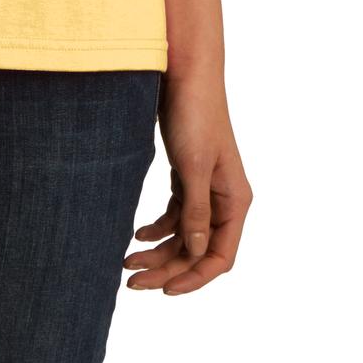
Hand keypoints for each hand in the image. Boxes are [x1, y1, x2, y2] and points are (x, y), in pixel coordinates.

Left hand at [123, 65, 251, 294]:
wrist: (184, 72)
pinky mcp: (187, 175)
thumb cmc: (194, 115)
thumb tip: (196, 253)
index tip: (164, 290)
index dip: (194, 278)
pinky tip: (137, 234)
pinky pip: (175, 214)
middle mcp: (224, 198)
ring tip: (127, 263)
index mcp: (235, 200)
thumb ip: (196, 211)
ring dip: (158, 250)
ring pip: (184, 234)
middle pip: (197, 249)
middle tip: (131, 282)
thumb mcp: (192, 166)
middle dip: (167, 268)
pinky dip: (158, 227)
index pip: (220, 256)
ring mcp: (205, 187)